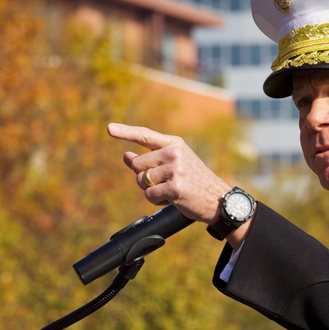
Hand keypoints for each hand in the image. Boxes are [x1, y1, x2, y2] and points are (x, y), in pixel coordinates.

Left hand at [107, 123, 231, 224]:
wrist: (219, 199)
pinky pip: (150, 195)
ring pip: (142, 180)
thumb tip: (126, 156)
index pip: (145, 135)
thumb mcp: (175, 164)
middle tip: (164, 183)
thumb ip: (151, 159)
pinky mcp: (176, 187)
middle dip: (144, 177)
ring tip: (170, 191)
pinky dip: (156, 200)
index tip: (109, 129)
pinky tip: (172, 199)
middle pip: (138, 164)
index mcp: (175, 144)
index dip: (125, 132)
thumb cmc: (194, 182)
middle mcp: (174, 153)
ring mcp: (175, 169)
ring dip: (151, 190)